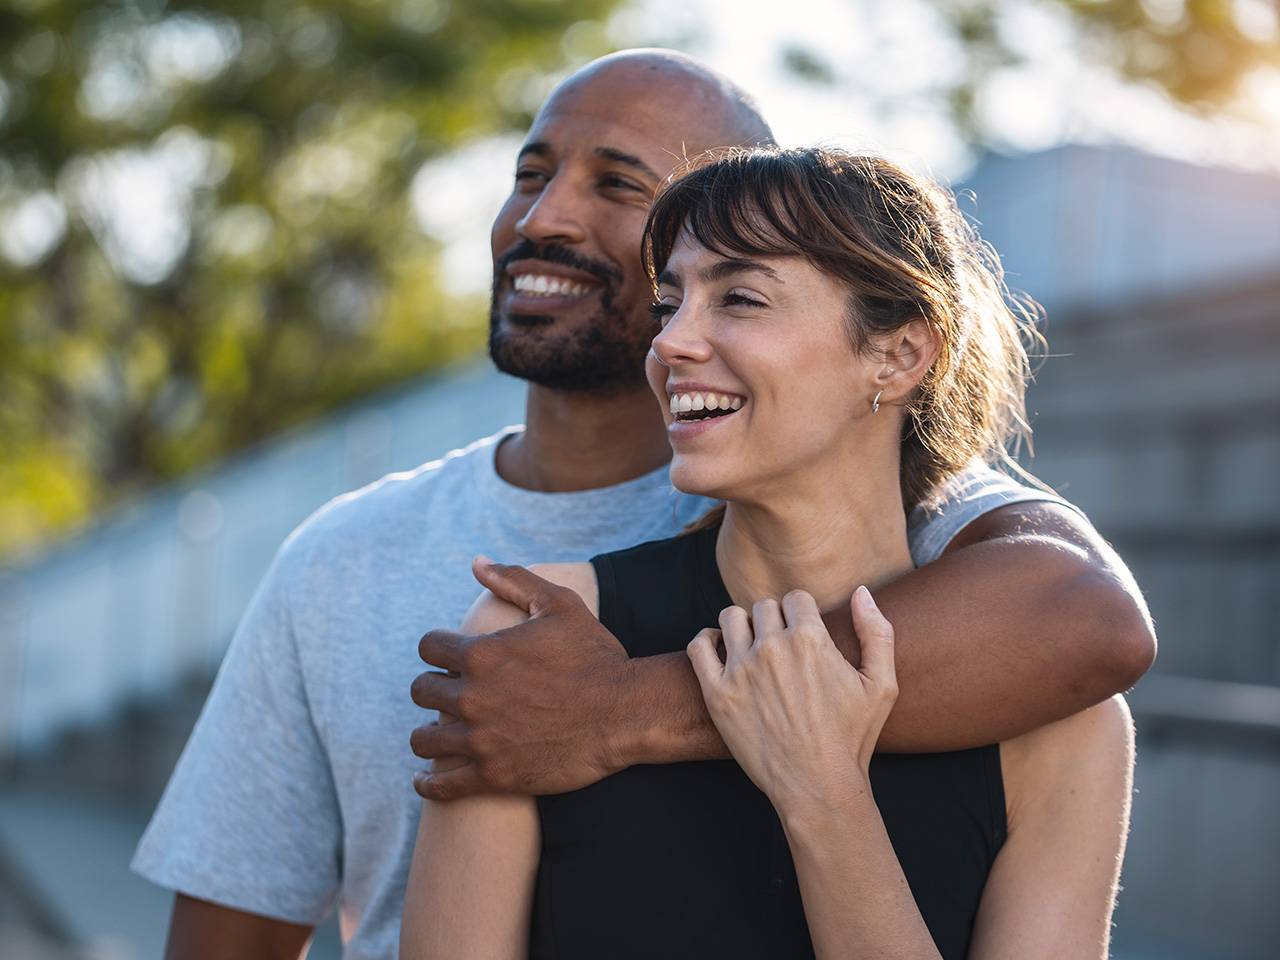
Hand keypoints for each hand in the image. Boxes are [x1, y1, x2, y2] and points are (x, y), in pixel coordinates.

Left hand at [410, 561, 632, 799]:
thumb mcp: (559, 605)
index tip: (447, 659)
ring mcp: (481, 739)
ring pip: (423, 738)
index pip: (428, 648)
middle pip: (420, 691)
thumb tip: (477, 562)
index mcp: (481, 654)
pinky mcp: (494, 775)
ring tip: (436, 735)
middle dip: (431, 689)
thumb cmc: (596, 656)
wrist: (626, 713)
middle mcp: (472, 697)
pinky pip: (441, 785)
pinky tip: (426, 779)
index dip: (437, 650)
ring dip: (427, 733)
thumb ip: (515, 580)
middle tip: (446, 695)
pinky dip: (428, 783)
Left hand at [687, 586, 896, 813]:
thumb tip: (861, 592)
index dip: (802, 613)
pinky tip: (720, 650)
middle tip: (781, 647)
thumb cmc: (852, 738)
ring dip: (742, 626)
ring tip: (752, 646)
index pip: (796, 598)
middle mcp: (773, 648)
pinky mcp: (717, 694)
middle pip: (764, 607)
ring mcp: (741, 670)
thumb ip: (877, 632)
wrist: (817, 786)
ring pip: (731, 618)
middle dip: (774, 621)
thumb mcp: (881, 685)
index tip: (803, 634)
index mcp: (811, 639)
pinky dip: (706, 640)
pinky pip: (699, 647)